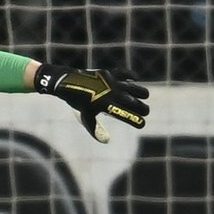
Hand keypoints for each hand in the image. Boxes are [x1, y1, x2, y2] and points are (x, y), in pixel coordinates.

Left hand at [34, 65, 149, 142]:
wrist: (68, 83)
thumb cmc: (77, 103)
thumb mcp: (85, 117)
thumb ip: (96, 130)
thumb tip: (106, 141)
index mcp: (107, 107)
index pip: (127, 116)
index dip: (136, 121)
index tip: (141, 124)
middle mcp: (113, 94)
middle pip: (134, 103)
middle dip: (142, 108)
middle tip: (145, 112)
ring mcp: (112, 83)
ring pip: (133, 87)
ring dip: (141, 92)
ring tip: (145, 96)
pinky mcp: (110, 73)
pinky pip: (124, 73)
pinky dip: (131, 76)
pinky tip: (134, 79)